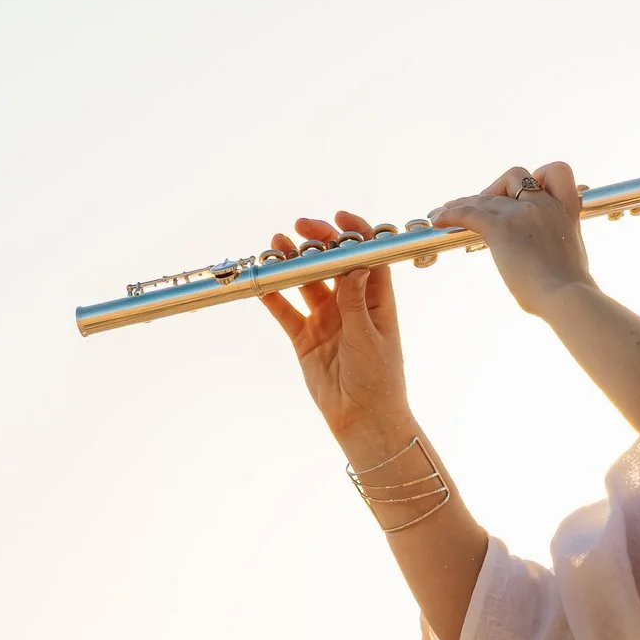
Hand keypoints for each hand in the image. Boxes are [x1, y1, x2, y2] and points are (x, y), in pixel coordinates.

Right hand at [261, 211, 412, 445]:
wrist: (362, 420)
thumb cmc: (378, 380)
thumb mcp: (369, 337)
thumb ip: (356, 301)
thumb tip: (354, 263)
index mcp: (376, 301)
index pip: (367, 257)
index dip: (355, 234)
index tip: (339, 219)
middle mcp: (351, 305)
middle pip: (332, 264)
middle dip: (317, 243)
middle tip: (299, 228)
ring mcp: (326, 319)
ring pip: (306, 282)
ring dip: (292, 264)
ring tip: (276, 246)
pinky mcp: (305, 338)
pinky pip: (285, 311)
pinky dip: (272, 295)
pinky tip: (261, 279)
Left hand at [424, 163, 589, 320]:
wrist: (567, 298)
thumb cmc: (570, 292)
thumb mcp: (569, 257)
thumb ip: (553, 245)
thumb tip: (539, 260)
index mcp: (564, 211)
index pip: (554, 171)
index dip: (538, 176)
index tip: (527, 192)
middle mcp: (543, 205)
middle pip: (514, 175)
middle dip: (496, 187)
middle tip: (484, 206)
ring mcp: (522, 214)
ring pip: (486, 197)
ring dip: (464, 202)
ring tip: (446, 212)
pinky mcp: (501, 228)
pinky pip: (468, 212)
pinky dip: (450, 214)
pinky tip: (438, 220)